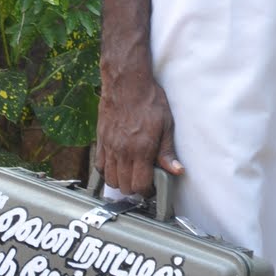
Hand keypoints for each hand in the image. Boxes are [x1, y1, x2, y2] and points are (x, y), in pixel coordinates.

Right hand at [94, 66, 183, 196]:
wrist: (127, 83)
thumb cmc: (148, 101)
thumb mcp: (166, 125)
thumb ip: (167, 151)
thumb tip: (176, 170)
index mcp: (141, 150)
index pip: (140, 185)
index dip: (147, 192)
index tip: (152, 188)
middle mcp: (122, 152)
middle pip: (124, 186)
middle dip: (135, 189)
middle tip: (143, 182)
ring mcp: (109, 147)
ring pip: (110, 179)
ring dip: (120, 181)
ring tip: (130, 175)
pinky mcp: (100, 140)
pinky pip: (99, 165)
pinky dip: (107, 171)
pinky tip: (117, 165)